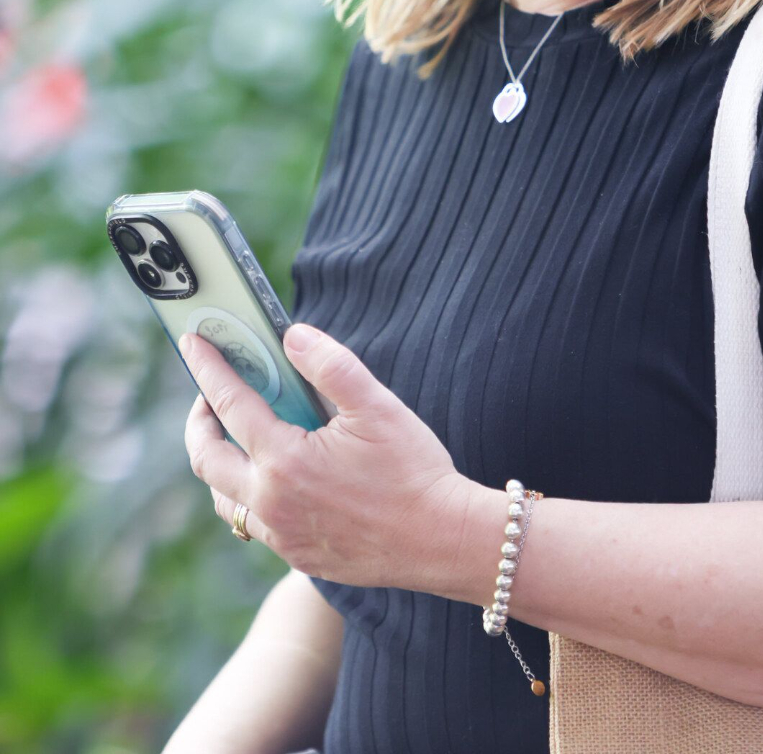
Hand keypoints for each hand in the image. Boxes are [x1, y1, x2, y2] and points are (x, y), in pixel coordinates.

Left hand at [179, 323, 473, 592]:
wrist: (442, 541)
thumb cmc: (414, 471)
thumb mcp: (377, 406)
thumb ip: (330, 365)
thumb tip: (292, 335)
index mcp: (285, 460)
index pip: (229, 403)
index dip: (207, 367)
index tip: (192, 342)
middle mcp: (271, 502)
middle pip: (205, 458)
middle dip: (199, 420)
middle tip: (209, 395)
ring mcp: (280, 534)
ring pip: (223, 497)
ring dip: (219, 461)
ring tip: (237, 434)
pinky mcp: (295, 555)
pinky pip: (251, 522)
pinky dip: (246, 492)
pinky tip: (272, 475)